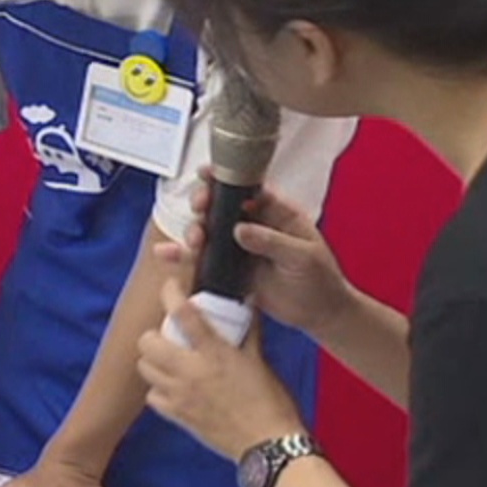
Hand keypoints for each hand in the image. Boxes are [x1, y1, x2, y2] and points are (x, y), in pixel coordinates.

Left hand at [137, 279, 304, 460]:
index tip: (170, 287)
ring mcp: (181, 395)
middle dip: (153, 334)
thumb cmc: (271, 402)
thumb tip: (248, 301)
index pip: (183, 313)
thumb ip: (249, 330)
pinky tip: (171, 386)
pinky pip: (152, 396)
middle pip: (147, 342)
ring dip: (152, 360)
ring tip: (168, 359)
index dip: (170, 293)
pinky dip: (157, 388)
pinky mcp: (178, 416)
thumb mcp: (260, 360)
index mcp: (214, 353)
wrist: (269, 445)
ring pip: (145, 368)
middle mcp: (191, 371)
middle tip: (167, 335)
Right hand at [154, 168, 355, 335]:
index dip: (226, 177)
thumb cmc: (320, 278)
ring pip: (208, 230)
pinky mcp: (229, 269)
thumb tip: (240, 229)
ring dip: (195, 229)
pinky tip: (166, 253)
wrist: (319, 313)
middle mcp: (253, 225)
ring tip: (196, 239)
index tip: (207, 174)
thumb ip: (272, 241)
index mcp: (277, 212)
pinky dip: (182, 256)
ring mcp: (239, 247)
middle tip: (201, 207)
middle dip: (205, 202)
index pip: (248, 187)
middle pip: (221, 205)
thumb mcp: (303, 256)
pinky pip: (202, 260)